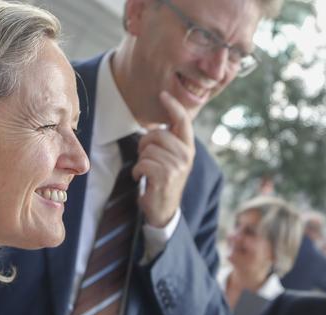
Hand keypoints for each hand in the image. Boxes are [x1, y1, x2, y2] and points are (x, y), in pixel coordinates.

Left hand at [134, 91, 194, 226]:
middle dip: (145, 144)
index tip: (163, 94)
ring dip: (141, 160)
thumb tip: (168, 114)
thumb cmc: (164, 179)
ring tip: (147, 171)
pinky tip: (142, 178)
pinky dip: (138, 171)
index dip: (173, 106)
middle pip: (157, 134)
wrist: (164, 209)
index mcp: (188, 147)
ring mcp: (177, 167)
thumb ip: (171, 139)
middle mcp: (186, 155)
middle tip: (146, 157)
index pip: (183, 120)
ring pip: (148, 150)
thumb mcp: (173, 157)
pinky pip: (143, 163)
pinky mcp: (165, 177)